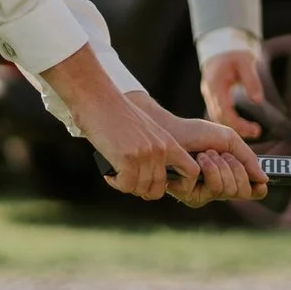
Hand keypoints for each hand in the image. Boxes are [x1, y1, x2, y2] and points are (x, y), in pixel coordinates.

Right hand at [41, 44, 199, 199]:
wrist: (98, 99)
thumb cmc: (116, 116)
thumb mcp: (145, 132)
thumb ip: (154, 152)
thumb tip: (151, 178)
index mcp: (169, 143)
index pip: (192, 172)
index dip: (180, 184)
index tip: (159, 184)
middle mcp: (161, 150)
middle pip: (158, 189)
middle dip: (141, 190)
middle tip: (128, 180)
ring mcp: (146, 154)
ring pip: (140, 189)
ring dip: (126, 185)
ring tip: (116, 173)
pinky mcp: (129, 158)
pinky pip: (125, 185)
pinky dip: (115, 183)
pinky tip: (109, 173)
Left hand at [137, 99, 269, 204]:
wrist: (173, 131)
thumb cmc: (197, 134)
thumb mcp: (229, 140)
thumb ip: (248, 158)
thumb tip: (264, 178)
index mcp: (229, 176)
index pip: (250, 192)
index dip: (258, 189)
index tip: (261, 182)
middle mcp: (217, 189)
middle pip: (242, 192)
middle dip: (235, 168)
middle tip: (221, 154)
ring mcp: (203, 194)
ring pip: (227, 190)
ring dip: (220, 166)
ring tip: (206, 154)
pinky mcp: (189, 196)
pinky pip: (212, 188)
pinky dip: (208, 169)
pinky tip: (196, 160)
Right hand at [200, 48, 266, 138]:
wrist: (222, 49)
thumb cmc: (234, 54)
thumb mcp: (246, 62)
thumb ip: (252, 81)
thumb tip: (258, 101)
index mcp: (215, 84)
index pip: (224, 111)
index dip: (238, 123)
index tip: (254, 129)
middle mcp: (209, 92)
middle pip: (220, 118)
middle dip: (237, 128)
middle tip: (257, 132)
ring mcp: (209, 96)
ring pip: (218, 118)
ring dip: (234, 126)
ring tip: (253, 131)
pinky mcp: (212, 98)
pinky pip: (219, 114)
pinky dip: (230, 121)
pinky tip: (243, 125)